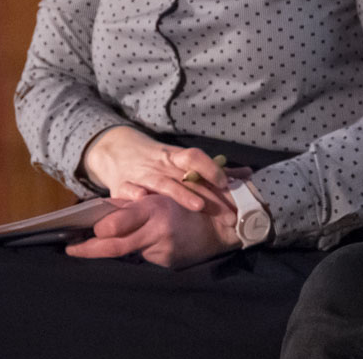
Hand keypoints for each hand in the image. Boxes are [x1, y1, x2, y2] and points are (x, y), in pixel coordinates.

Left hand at [66, 193, 237, 268]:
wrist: (231, 224)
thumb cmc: (201, 200)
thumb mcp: (169, 194)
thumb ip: (139, 205)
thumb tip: (108, 213)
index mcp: (156, 208)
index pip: (116, 225)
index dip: (94, 234)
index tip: (74, 240)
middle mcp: (156, 230)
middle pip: (114, 246)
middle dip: (90, 250)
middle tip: (72, 250)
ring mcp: (163, 249)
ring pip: (132, 249)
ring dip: (123, 244)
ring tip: (120, 237)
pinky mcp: (169, 261)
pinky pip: (148, 254)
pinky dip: (145, 247)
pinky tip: (155, 240)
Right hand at [80, 126, 228, 210]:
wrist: (116, 150)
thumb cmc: (156, 159)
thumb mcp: (181, 160)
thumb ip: (212, 170)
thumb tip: (246, 174)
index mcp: (175, 157)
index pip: (195, 157)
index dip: (212, 168)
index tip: (228, 183)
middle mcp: (160, 164)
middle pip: (185, 177)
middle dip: (208, 196)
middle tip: (228, 214)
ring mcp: (140, 174)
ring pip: (161, 183)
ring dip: (179, 194)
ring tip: (197, 206)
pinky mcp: (121, 186)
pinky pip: (127, 190)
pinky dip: (135, 194)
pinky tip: (144, 199)